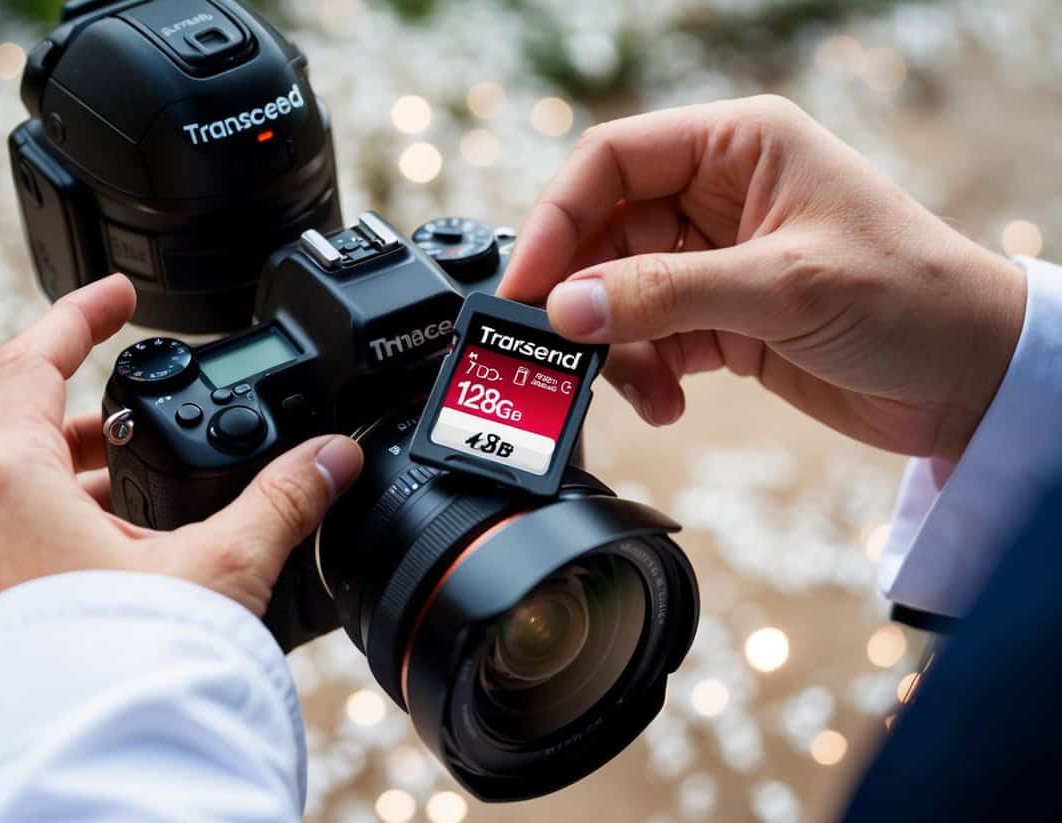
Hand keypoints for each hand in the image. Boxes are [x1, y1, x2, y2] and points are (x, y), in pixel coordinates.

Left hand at [0, 275, 362, 647]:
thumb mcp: (220, 566)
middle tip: (134, 392)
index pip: (33, 361)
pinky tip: (107, 552)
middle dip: (74, 392)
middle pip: (7, 414)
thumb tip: (334, 457)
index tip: (122, 296)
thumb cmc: (130, 670)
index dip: (82, 315)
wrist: (87, 777)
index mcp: (9, 482)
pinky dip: (43, 518)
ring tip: (133, 479)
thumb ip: (283, 499)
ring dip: (61, 462)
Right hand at [499, 95, 1025, 460]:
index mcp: (738, 147)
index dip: (560, 217)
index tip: (528, 283)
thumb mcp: (782, 286)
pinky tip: (668, 403)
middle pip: (606, 233)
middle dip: (583, 295)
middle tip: (558, 348)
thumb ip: (665, 293)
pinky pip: (652, 340)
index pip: (612, 161)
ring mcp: (717, 261)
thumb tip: (566, 307)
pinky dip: (647, 375)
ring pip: (622, 294)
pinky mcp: (722, 319)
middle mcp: (719, 196)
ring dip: (618, 346)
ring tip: (639, 388)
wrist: (972, 379)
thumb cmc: (909, 298)